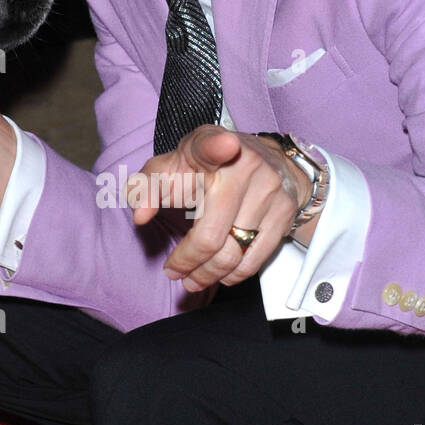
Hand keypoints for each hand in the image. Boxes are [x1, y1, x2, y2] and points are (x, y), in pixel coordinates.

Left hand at [127, 125, 313, 291]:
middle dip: (187, 261)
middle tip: (173, 272)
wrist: (270, 160)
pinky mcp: (284, 212)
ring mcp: (269, 190)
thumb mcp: (175, 164)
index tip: (224, 145)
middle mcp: (244, 165)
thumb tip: (139, 216)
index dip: (218, 146)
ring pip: (232, 253)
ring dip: (207, 274)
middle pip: (210, 233)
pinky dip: (233, 275)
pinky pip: (255, 259)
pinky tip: (220, 274)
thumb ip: (148, 186)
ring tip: (192, 279)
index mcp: (209, 146)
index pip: (210, 145)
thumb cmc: (209, 165)